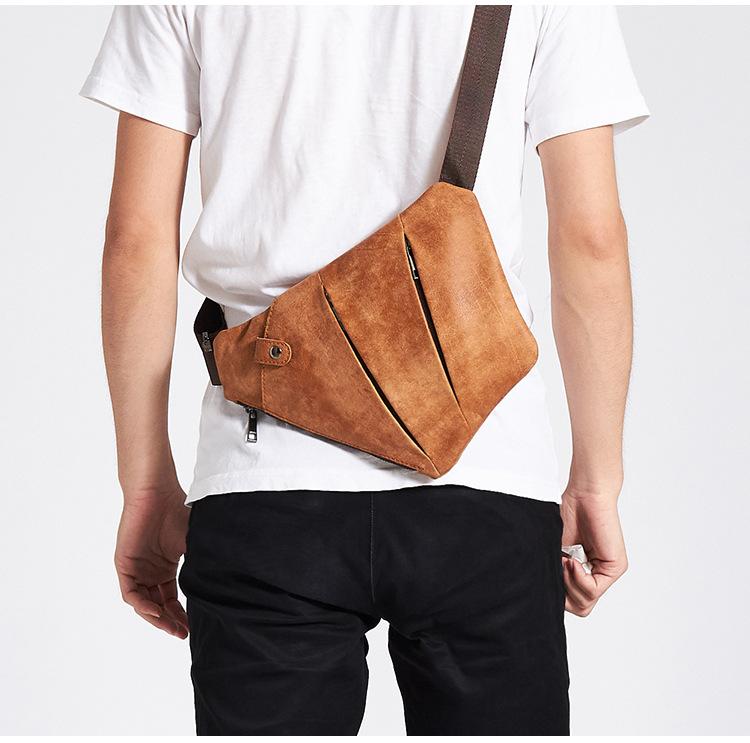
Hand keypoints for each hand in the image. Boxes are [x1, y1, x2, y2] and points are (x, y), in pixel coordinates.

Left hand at [115, 485, 189, 637]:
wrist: (157, 494)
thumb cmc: (177, 512)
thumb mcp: (194, 544)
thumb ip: (201, 564)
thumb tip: (223, 585)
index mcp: (165, 567)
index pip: (171, 598)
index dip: (180, 615)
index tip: (190, 628)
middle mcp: (150, 571)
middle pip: (157, 605)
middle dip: (169, 622)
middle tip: (182, 633)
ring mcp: (136, 569)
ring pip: (143, 604)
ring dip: (156, 618)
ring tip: (171, 628)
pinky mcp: (124, 565)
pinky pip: (131, 593)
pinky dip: (142, 605)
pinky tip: (156, 611)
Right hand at [560, 487, 627, 616]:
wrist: (584, 494)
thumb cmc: (568, 515)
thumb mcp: (556, 551)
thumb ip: (556, 573)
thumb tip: (547, 596)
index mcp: (586, 572)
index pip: (574, 601)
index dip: (558, 591)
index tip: (552, 567)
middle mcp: (600, 575)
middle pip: (580, 607)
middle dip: (563, 592)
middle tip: (559, 566)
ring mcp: (609, 573)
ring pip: (586, 603)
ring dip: (569, 584)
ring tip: (565, 561)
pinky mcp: (615, 567)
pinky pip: (593, 590)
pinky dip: (578, 578)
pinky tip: (573, 561)